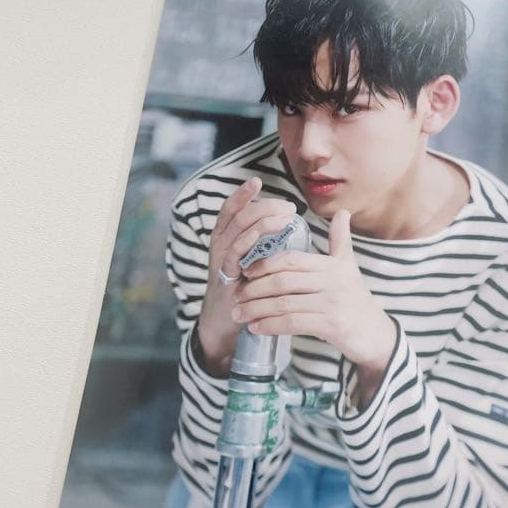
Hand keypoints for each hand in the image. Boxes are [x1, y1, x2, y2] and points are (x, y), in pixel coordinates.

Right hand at [197, 177, 297, 375]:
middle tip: (288, 206)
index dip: (241, 196)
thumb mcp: (251, 264)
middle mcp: (219, 249)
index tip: (256, 181)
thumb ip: (263, 244)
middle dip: (261, 207)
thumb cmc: (244, 293)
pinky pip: (234, 258)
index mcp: (225, 242)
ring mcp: (220, 265)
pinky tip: (263, 237)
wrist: (225, 326)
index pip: (230, 212)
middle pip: (236, 218)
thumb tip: (287, 224)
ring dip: (260, 222)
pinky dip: (248, 244)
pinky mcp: (225, 282)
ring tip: (284, 217)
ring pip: (235, 234)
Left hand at [232, 209, 396, 376]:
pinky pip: (293, 324)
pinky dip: (270, 326)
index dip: (264, 264)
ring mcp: (332, 304)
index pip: (290, 259)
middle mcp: (332, 282)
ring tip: (238, 314)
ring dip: (256, 310)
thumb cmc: (357, 299)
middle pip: (282, 281)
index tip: (244, 272)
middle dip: (253, 289)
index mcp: (332, 265)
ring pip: (284, 304)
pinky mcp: (331, 326)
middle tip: (235, 296)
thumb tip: (342, 212)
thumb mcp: (349, 267)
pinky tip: (256, 328)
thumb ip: (340, 240)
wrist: (375, 334)